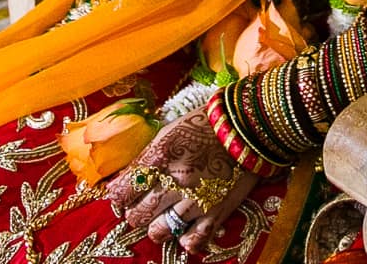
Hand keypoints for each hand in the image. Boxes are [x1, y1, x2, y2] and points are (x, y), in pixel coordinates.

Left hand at [106, 105, 257, 255]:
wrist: (248, 125)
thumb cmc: (203, 127)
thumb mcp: (167, 134)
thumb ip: (142, 160)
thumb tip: (118, 185)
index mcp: (159, 158)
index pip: (121, 193)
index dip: (120, 196)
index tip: (127, 194)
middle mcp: (175, 180)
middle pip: (136, 216)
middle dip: (137, 211)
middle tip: (147, 203)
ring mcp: (196, 199)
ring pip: (158, 232)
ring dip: (158, 226)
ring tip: (166, 215)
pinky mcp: (217, 211)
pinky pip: (193, 241)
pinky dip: (186, 239)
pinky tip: (186, 229)